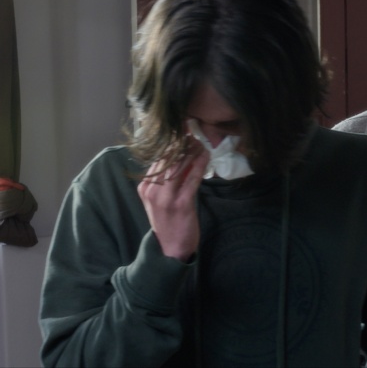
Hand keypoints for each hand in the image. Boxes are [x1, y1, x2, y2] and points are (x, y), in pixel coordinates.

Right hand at [137, 140, 209, 261]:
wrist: (170, 248)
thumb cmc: (168, 221)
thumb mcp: (160, 198)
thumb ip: (167, 180)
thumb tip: (180, 157)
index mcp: (145, 187)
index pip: (157, 159)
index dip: (171, 144)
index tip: (182, 132)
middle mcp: (152, 190)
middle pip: (167, 159)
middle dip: (181, 144)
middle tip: (193, 134)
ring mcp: (165, 197)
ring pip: (178, 166)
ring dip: (191, 151)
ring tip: (200, 142)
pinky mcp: (181, 203)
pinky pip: (191, 178)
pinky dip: (199, 165)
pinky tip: (205, 156)